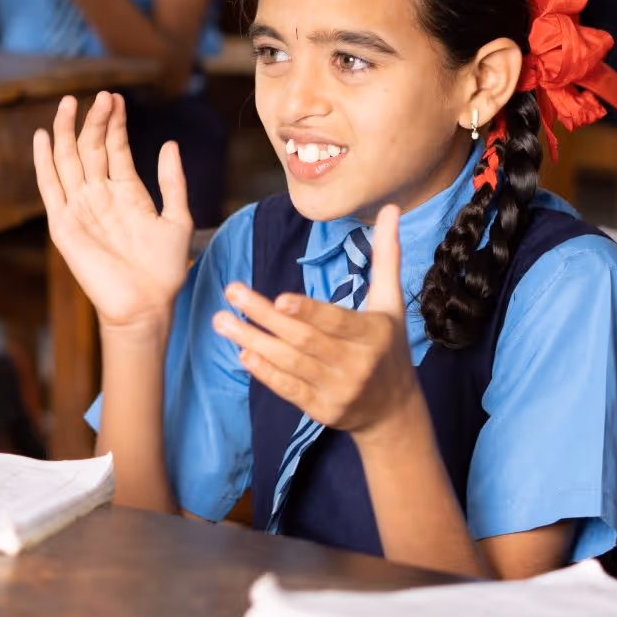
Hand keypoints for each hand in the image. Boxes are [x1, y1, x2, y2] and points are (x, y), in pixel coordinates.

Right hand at [33, 91, 193, 331]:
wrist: (146, 303)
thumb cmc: (165, 268)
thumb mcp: (177, 218)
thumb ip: (173, 182)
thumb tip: (170, 144)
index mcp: (127, 193)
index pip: (116, 149)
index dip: (115, 124)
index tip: (117, 99)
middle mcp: (100, 196)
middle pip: (91, 149)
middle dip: (94, 121)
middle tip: (101, 95)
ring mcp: (80, 208)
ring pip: (68, 161)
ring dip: (66, 132)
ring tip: (68, 103)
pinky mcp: (64, 224)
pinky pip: (50, 188)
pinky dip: (43, 162)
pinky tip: (41, 137)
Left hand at [212, 204, 419, 438]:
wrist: (394, 409)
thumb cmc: (389, 347)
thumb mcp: (391, 303)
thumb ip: (387, 256)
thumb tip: (392, 207)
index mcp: (374, 335)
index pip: (336, 321)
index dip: (308, 311)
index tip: (279, 298)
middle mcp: (356, 364)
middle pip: (304, 339)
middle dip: (264, 316)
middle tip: (232, 292)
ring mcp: (338, 390)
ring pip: (289, 363)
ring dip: (253, 341)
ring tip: (222, 321)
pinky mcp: (321, 409)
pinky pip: (289, 389)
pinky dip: (265, 372)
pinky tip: (242, 353)